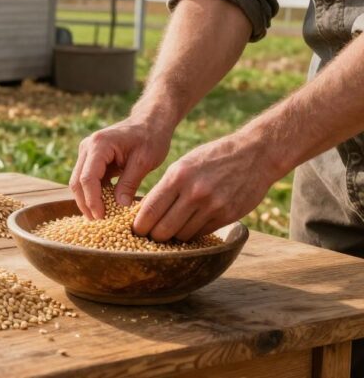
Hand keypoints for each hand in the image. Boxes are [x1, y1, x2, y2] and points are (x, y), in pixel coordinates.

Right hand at [69, 117, 172, 218]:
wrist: (150, 121)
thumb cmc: (150, 138)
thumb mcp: (144, 161)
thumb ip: (129, 183)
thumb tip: (119, 207)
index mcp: (99, 145)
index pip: (87, 178)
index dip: (92, 200)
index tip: (101, 217)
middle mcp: (87, 147)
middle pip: (77, 181)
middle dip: (86, 203)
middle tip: (98, 222)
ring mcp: (87, 152)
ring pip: (78, 182)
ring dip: (87, 200)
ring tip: (100, 218)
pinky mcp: (91, 158)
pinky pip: (87, 179)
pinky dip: (93, 193)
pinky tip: (103, 206)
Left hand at [133, 133, 281, 241]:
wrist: (255, 154)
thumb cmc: (213, 158)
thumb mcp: (184, 164)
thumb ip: (167, 187)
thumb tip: (146, 211)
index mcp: (178, 176)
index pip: (150, 210)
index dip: (139, 225)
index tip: (135, 230)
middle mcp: (194, 192)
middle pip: (163, 229)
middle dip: (153, 236)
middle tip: (151, 235)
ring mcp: (212, 206)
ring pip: (182, 235)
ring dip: (174, 237)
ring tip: (170, 231)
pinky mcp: (227, 216)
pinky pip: (201, 234)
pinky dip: (192, 234)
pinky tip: (189, 228)